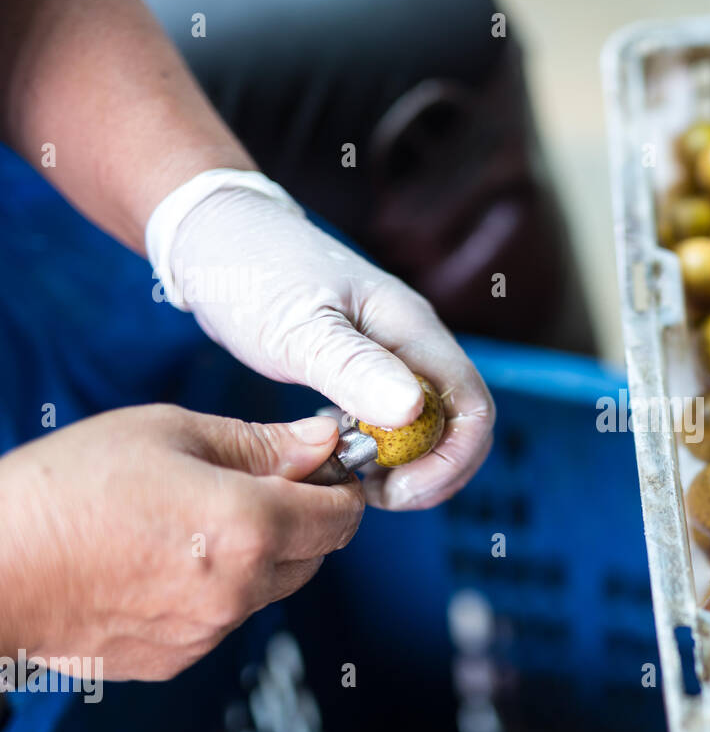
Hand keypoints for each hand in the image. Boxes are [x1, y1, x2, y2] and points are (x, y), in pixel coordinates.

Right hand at [0, 406, 363, 679]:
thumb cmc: (68, 489)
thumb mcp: (169, 433)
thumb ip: (260, 442)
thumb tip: (322, 440)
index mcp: (250, 528)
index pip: (342, 515)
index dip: (341, 486)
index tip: (325, 468)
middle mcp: (241, 590)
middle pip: (316, 555)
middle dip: (304, 518)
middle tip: (262, 484)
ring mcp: (209, 631)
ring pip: (270, 588)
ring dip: (260, 556)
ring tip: (196, 519)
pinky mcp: (177, 659)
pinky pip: (224, 618)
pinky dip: (217, 589)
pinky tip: (168, 558)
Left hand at [151, 178, 494, 509]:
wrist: (215, 234)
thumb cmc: (251, 268)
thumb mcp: (297, 325)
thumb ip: (352, 367)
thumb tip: (412, 412)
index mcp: (412, 329)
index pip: (470, 407)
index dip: (449, 460)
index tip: (396, 489)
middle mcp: (414, 344)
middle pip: (460, 425)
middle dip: (432, 472)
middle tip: (376, 497)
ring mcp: (391, 357)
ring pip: (430, 428)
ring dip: (406, 467)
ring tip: (354, 482)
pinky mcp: (364, 370)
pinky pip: (394, 422)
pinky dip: (378, 451)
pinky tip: (338, 457)